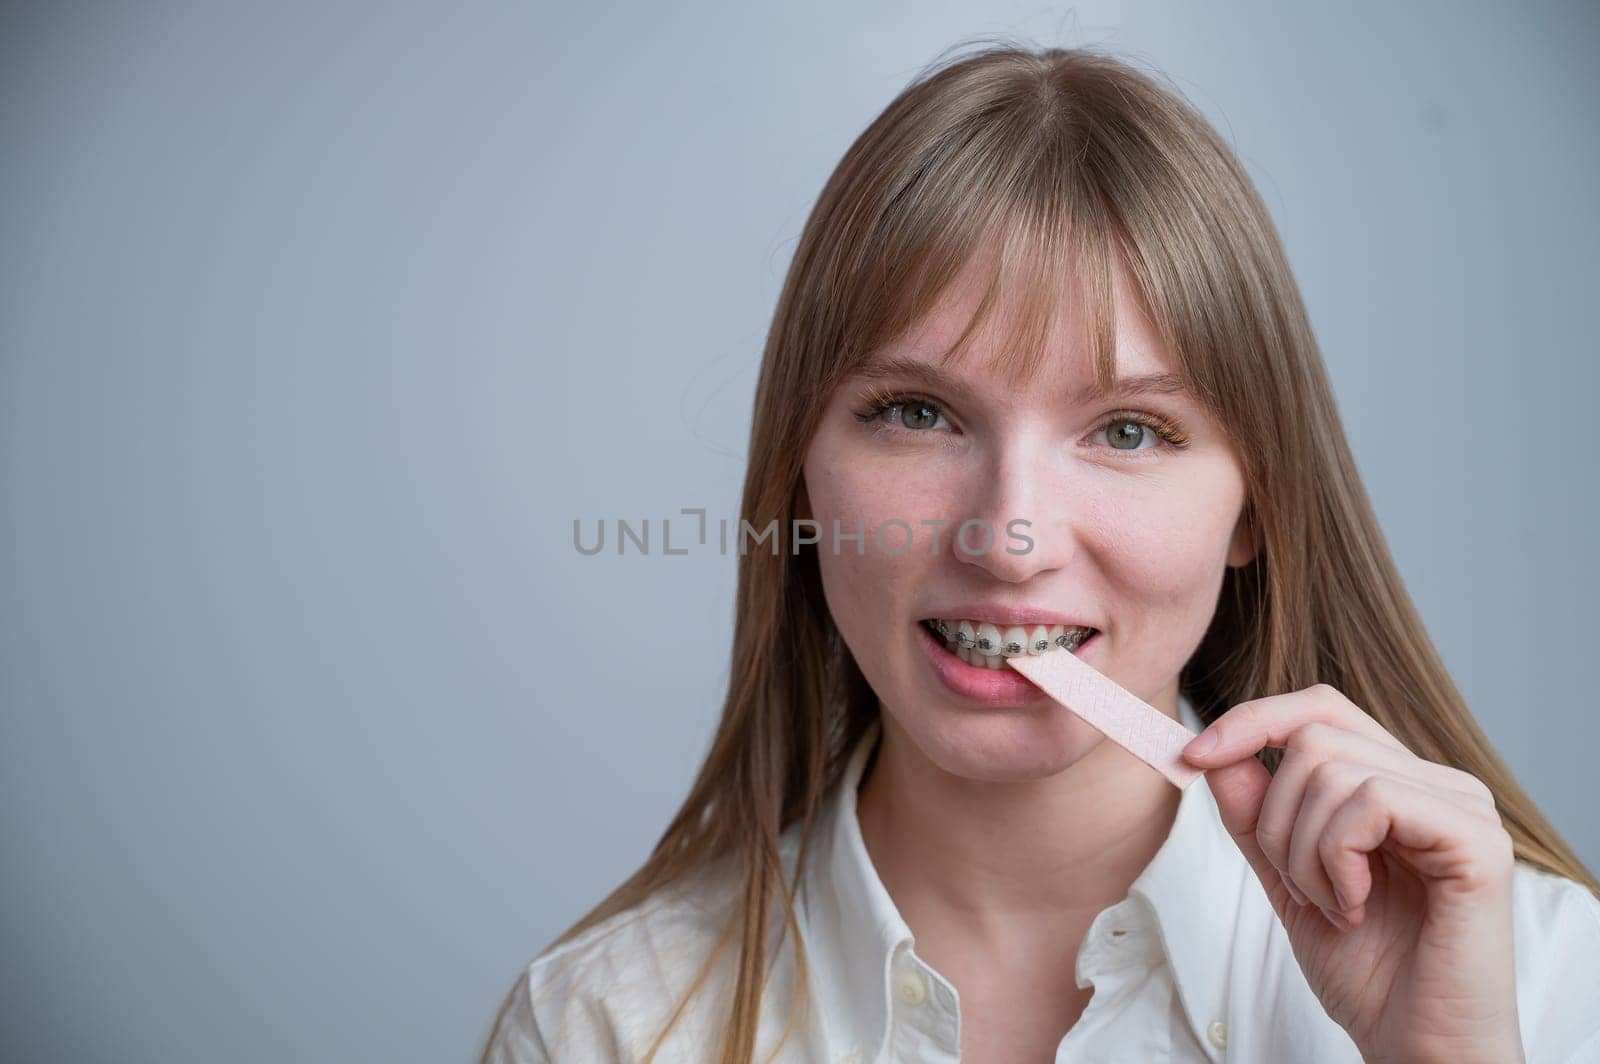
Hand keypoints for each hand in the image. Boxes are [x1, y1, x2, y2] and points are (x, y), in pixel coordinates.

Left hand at [1181, 683, 1523, 1063]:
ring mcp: (1464, 807)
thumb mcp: (1287, 880)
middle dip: (1275, 816)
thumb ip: (1255, 816)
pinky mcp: (1478, 840)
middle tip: (1301, 888)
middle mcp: (1439, 783)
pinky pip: (1372, 800)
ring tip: (1335, 906)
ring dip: (1304, 851)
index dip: (1253, 719)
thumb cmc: (1368, 971)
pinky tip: (1356, 906)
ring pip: (1332, 768)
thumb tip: (1215, 751)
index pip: (1320, 708)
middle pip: (1315, 735)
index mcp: (1399, 782)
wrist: (1415, 1045)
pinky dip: (1338, 858)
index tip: (1194, 756)